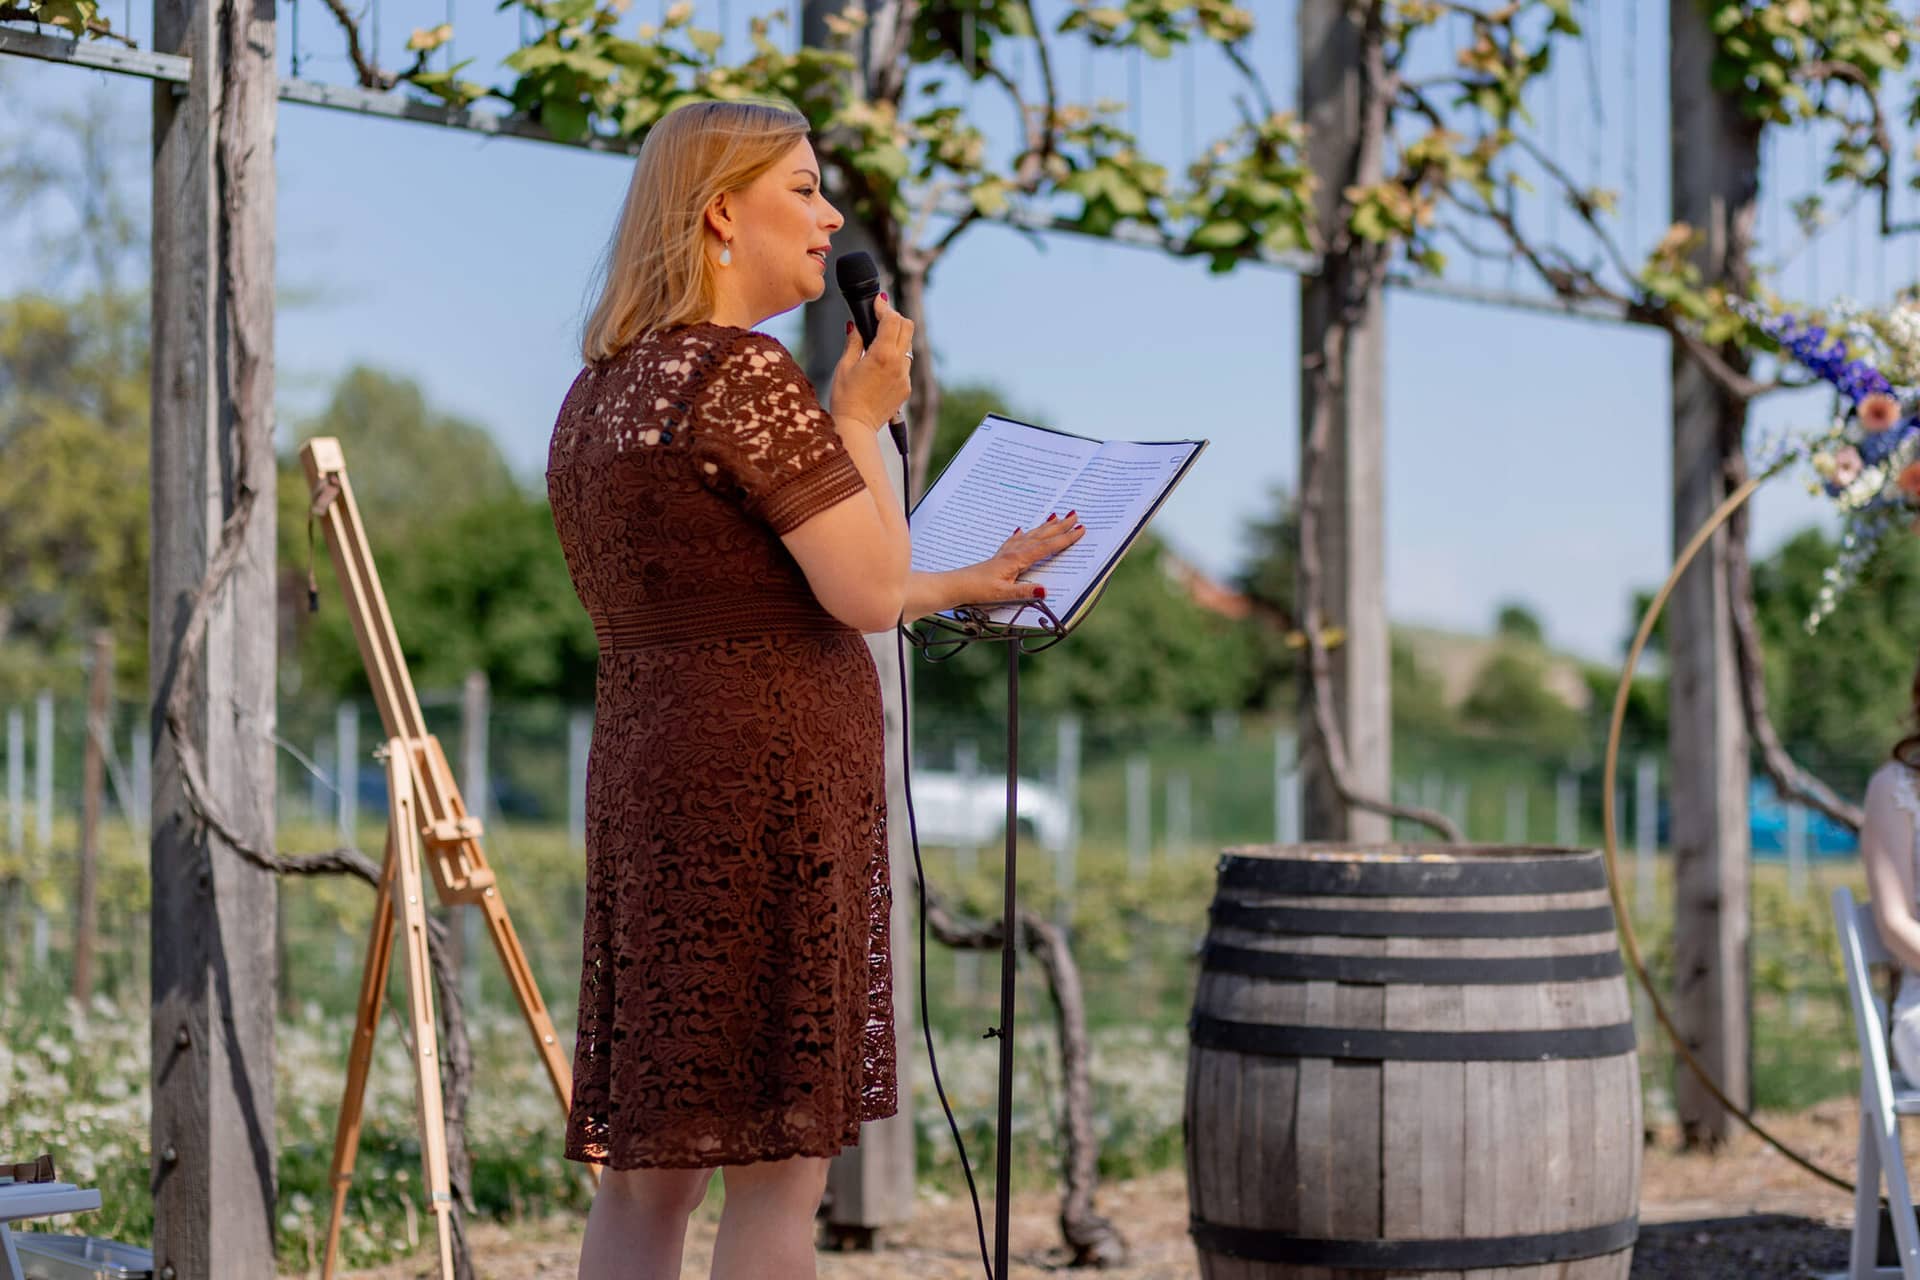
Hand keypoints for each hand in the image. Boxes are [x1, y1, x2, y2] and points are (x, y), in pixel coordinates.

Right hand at [827, 293, 913, 433]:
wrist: (856, 427)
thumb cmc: (845, 398)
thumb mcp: (844, 366)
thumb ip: (854, 341)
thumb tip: (856, 325)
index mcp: (882, 355)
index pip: (891, 319)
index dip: (884, 307)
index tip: (876, 302)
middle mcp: (898, 364)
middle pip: (907, 327)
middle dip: (894, 318)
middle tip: (879, 318)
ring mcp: (905, 376)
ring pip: (907, 345)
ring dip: (895, 338)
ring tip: (878, 341)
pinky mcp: (906, 387)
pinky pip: (905, 364)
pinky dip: (895, 357)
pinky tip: (880, 363)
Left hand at [956, 512, 1084, 604]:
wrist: (955, 586)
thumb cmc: (977, 591)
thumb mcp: (1002, 595)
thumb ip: (1024, 593)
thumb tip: (1045, 590)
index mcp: (1017, 560)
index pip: (1047, 547)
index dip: (1065, 539)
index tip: (1080, 530)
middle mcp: (1013, 552)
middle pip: (1041, 536)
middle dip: (1059, 526)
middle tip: (1075, 515)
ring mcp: (1005, 553)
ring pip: (1030, 535)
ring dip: (1045, 527)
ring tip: (1056, 517)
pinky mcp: (998, 557)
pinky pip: (1015, 540)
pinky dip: (1022, 534)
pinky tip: (1021, 531)